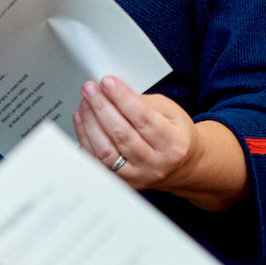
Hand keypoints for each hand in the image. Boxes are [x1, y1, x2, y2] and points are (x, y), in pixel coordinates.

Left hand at [72, 76, 197, 190]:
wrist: (183, 166)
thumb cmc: (175, 134)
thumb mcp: (171, 112)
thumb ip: (143, 103)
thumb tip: (113, 91)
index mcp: (173, 144)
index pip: (143, 119)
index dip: (122, 98)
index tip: (107, 82)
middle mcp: (155, 164)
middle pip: (122, 134)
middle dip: (102, 107)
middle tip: (90, 88)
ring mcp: (137, 176)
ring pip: (106, 151)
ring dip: (91, 124)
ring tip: (85, 103)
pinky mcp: (122, 182)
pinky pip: (97, 161)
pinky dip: (86, 139)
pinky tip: (82, 121)